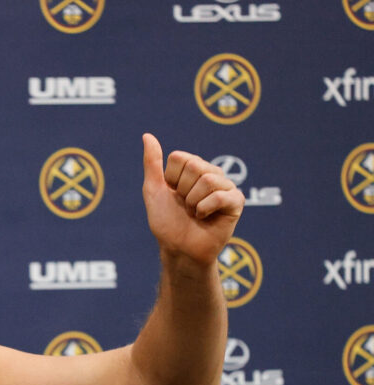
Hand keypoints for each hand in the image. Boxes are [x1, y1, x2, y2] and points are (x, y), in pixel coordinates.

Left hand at [141, 133, 243, 264]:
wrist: (178, 249)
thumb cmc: (167, 222)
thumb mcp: (153, 190)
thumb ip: (152, 163)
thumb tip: (147, 135)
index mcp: (193, 168)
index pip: (179, 158)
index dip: (170, 180)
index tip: (172, 194)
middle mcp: (212, 173)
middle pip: (195, 166)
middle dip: (183, 191)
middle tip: (185, 206)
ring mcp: (226, 187)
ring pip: (208, 179)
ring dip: (193, 202)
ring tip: (195, 212)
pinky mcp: (236, 202)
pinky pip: (220, 195)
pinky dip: (205, 209)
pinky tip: (205, 218)